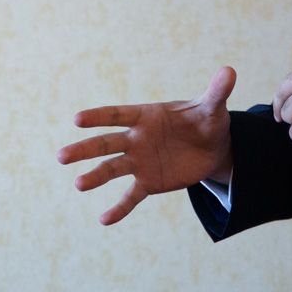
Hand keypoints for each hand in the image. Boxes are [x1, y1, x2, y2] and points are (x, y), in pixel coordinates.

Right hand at [57, 67, 236, 224]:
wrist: (212, 147)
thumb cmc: (206, 120)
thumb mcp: (213, 108)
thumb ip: (217, 92)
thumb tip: (230, 71)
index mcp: (146, 116)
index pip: (118, 115)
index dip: (99, 116)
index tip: (77, 120)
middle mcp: (137, 138)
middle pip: (106, 143)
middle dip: (85, 149)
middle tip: (61, 157)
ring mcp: (140, 161)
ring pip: (112, 169)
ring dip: (95, 177)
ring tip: (79, 184)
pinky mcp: (149, 182)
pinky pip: (131, 196)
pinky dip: (119, 208)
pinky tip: (104, 220)